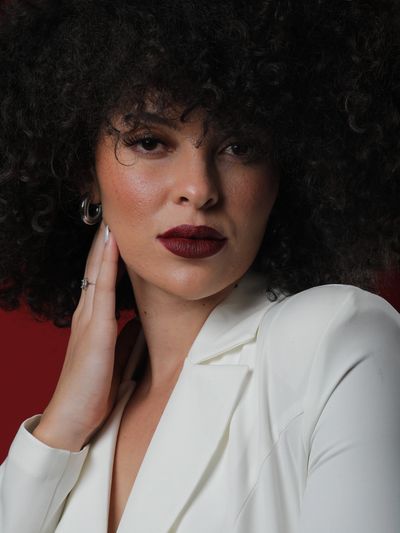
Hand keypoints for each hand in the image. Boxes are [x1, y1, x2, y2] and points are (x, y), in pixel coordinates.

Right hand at [33, 221, 139, 450]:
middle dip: (103, 244)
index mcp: (92, 322)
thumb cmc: (92, 393)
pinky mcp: (95, 329)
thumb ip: (124, 340)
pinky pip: (103, 288)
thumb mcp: (113, 361)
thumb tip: (137, 326)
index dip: (106, 258)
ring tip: (110, 222)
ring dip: (104, 246)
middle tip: (110, 218)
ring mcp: (89, 319)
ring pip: (98, 273)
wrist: (72, 418)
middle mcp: (87, 315)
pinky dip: (107, 264)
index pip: (100, 281)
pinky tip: (112, 245)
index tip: (114, 236)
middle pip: (96, 270)